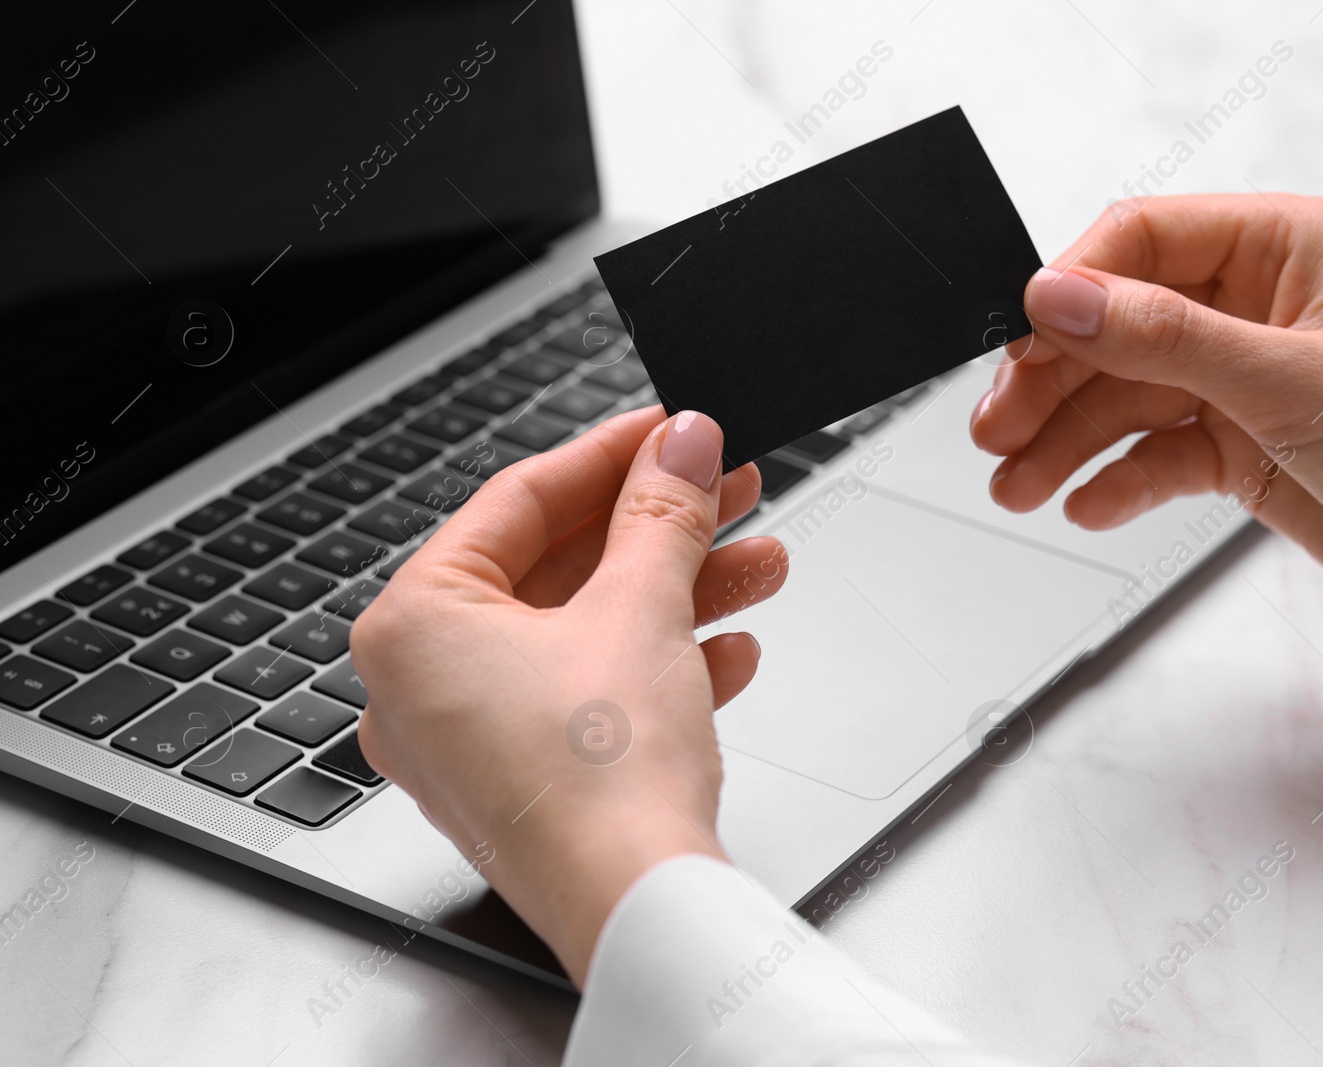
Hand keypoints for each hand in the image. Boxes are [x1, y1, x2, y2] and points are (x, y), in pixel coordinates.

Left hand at [351, 407, 787, 984]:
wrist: (639, 911)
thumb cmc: (601, 782)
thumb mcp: (641, 609)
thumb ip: (662, 511)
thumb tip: (682, 444)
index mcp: (413, 627)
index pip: (517, 502)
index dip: (610, 454)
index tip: (669, 430)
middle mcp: (425, 686)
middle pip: (558, 569)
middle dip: (660, 530)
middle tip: (723, 486)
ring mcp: (473, 742)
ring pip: (585, 634)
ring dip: (679, 595)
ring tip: (757, 565)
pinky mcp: (528, 783)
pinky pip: (593, 697)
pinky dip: (660, 666)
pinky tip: (731, 652)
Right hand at [970, 194, 1322, 661]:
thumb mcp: (1284, 381)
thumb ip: (1161, 338)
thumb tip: (1057, 297)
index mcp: (1285, 247)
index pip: (1143, 241)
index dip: (1072, 289)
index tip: (1021, 343)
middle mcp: (1259, 305)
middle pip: (1118, 324)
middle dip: (1052, 380)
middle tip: (995, 431)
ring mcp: (1248, 378)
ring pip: (1127, 395)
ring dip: (1067, 440)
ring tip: (1016, 485)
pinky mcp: (1245, 445)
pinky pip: (1157, 452)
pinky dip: (1118, 480)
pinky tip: (1085, 503)